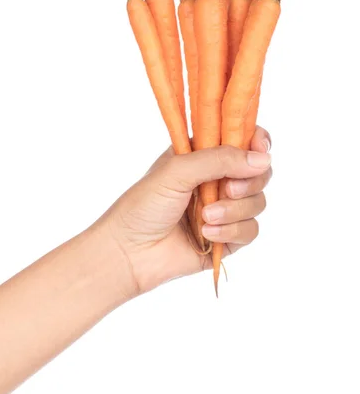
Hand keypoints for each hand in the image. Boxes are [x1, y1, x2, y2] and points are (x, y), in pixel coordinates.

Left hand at [104, 127, 271, 294]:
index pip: (243, 140)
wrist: (129, 252)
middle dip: (248, 182)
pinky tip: (206, 234)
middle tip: (227, 189)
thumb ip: (219, 159)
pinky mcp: (227, 238)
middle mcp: (217, 179)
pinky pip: (250, 230)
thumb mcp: (178, 170)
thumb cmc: (144, 205)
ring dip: (234, 210)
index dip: (258, 143)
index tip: (261, 150)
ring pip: (257, 202)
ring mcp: (224, 209)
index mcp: (204, 155)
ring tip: (204, 217)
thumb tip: (263, 159)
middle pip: (259, 172)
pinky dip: (231, 232)